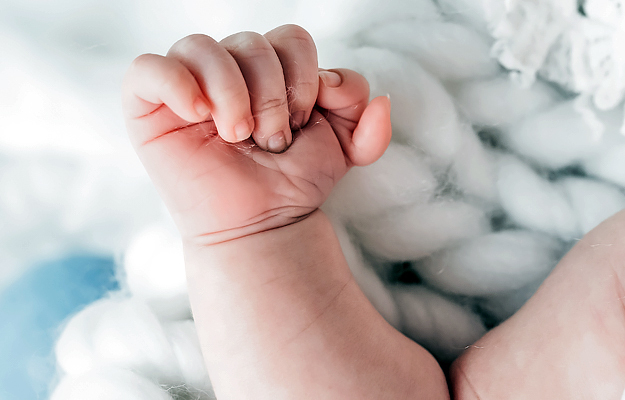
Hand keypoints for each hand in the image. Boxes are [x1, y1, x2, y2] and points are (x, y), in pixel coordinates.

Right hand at [122, 25, 390, 244]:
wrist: (260, 226)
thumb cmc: (292, 184)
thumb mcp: (342, 148)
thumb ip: (361, 115)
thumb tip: (379, 99)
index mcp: (268, 70)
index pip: (289, 38)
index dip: (304, 77)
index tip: (301, 124)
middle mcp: (226, 71)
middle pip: (251, 41)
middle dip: (273, 95)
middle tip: (271, 140)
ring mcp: (186, 86)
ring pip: (203, 47)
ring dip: (233, 94)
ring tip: (238, 136)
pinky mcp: (148, 107)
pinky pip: (148, 69)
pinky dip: (175, 83)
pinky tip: (200, 115)